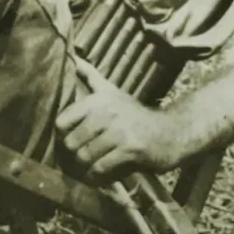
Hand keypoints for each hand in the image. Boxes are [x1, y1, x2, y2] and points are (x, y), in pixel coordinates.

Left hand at [56, 57, 185, 183]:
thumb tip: (73, 58)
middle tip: (80, 161)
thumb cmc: (136, 116)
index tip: (72, 141)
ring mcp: (120, 131)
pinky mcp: (131, 149)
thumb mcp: (114, 92)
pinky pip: (101, 167)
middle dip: (73, 156)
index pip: (62, 121)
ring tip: (91, 168)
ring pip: (85, 156)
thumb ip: (92, 78)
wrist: (172, 133)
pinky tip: (101, 175)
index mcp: (99, 99)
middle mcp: (108, 112)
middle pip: (71, 142)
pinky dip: (97, 176)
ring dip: (86, 168)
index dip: (62, 136)